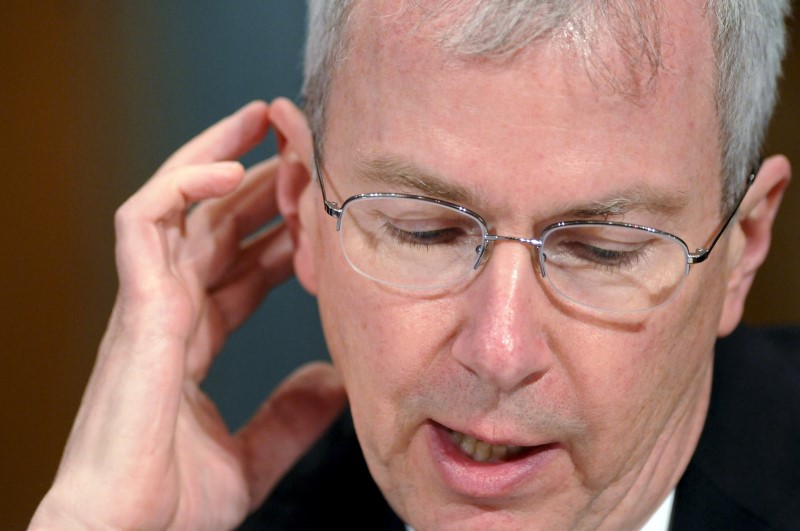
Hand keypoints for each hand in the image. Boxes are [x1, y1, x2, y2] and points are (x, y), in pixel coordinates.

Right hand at [30, 101, 345, 529]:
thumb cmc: (170, 504)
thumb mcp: (253, 454)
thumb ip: (291, 414)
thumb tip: (333, 379)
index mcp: (193, 339)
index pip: (239, 266)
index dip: (278, 233)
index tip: (319, 211)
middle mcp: (169, 312)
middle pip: (214, 226)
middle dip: (256, 181)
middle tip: (300, 146)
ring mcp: (148, 305)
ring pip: (176, 207)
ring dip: (216, 157)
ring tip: (258, 118)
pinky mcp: (135, 309)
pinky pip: (143, 226)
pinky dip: (179, 189)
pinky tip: (226, 169)